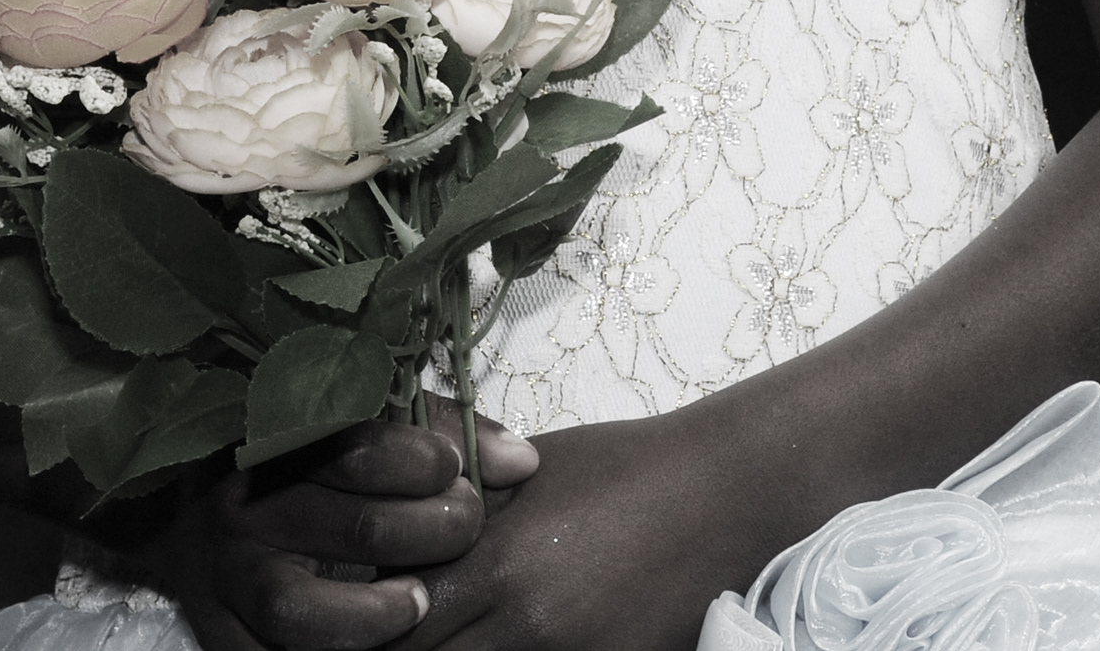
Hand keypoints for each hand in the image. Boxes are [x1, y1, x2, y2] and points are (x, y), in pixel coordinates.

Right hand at [155, 406, 537, 650]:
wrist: (187, 512)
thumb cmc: (307, 463)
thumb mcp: (367, 428)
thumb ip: (441, 434)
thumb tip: (523, 463)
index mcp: (283, 441)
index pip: (354, 445)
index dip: (418, 459)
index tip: (456, 470)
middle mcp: (249, 506)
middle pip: (347, 523)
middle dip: (426, 530)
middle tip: (464, 527)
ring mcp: (231, 576)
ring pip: (297, 607)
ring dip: (373, 614)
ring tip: (418, 603)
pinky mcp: (224, 634)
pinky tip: (384, 646)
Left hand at [392, 413, 761, 650]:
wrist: (726, 491)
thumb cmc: (627, 466)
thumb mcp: (532, 471)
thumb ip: (465, 512)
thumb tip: (399, 541)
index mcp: (498, 561)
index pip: (396, 622)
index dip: (376, 625)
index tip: (374, 616)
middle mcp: (526, 623)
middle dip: (408, 649)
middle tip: (406, 632)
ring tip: (466, 634)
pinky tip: (517, 643)